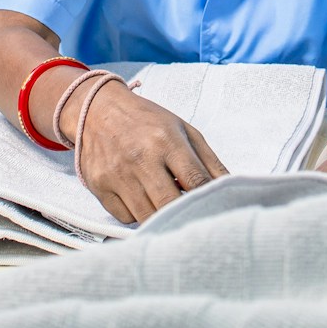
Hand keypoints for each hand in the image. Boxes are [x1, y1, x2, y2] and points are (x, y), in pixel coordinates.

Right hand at [68, 84, 227, 223]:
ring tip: (166, 203)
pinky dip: (137, 215)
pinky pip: (125, 218)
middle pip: (170, 205)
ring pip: (147, 217)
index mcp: (166, 141)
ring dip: (161, 216)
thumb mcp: (183, 130)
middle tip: (191, 214)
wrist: (96, 109)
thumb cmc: (146, 121)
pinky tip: (142, 199)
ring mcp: (117, 175)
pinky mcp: (99, 187)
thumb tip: (230, 189)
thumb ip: (209, 161)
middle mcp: (140, 158)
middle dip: (184, 213)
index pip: (197, 181)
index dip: (210, 199)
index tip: (216, 207)